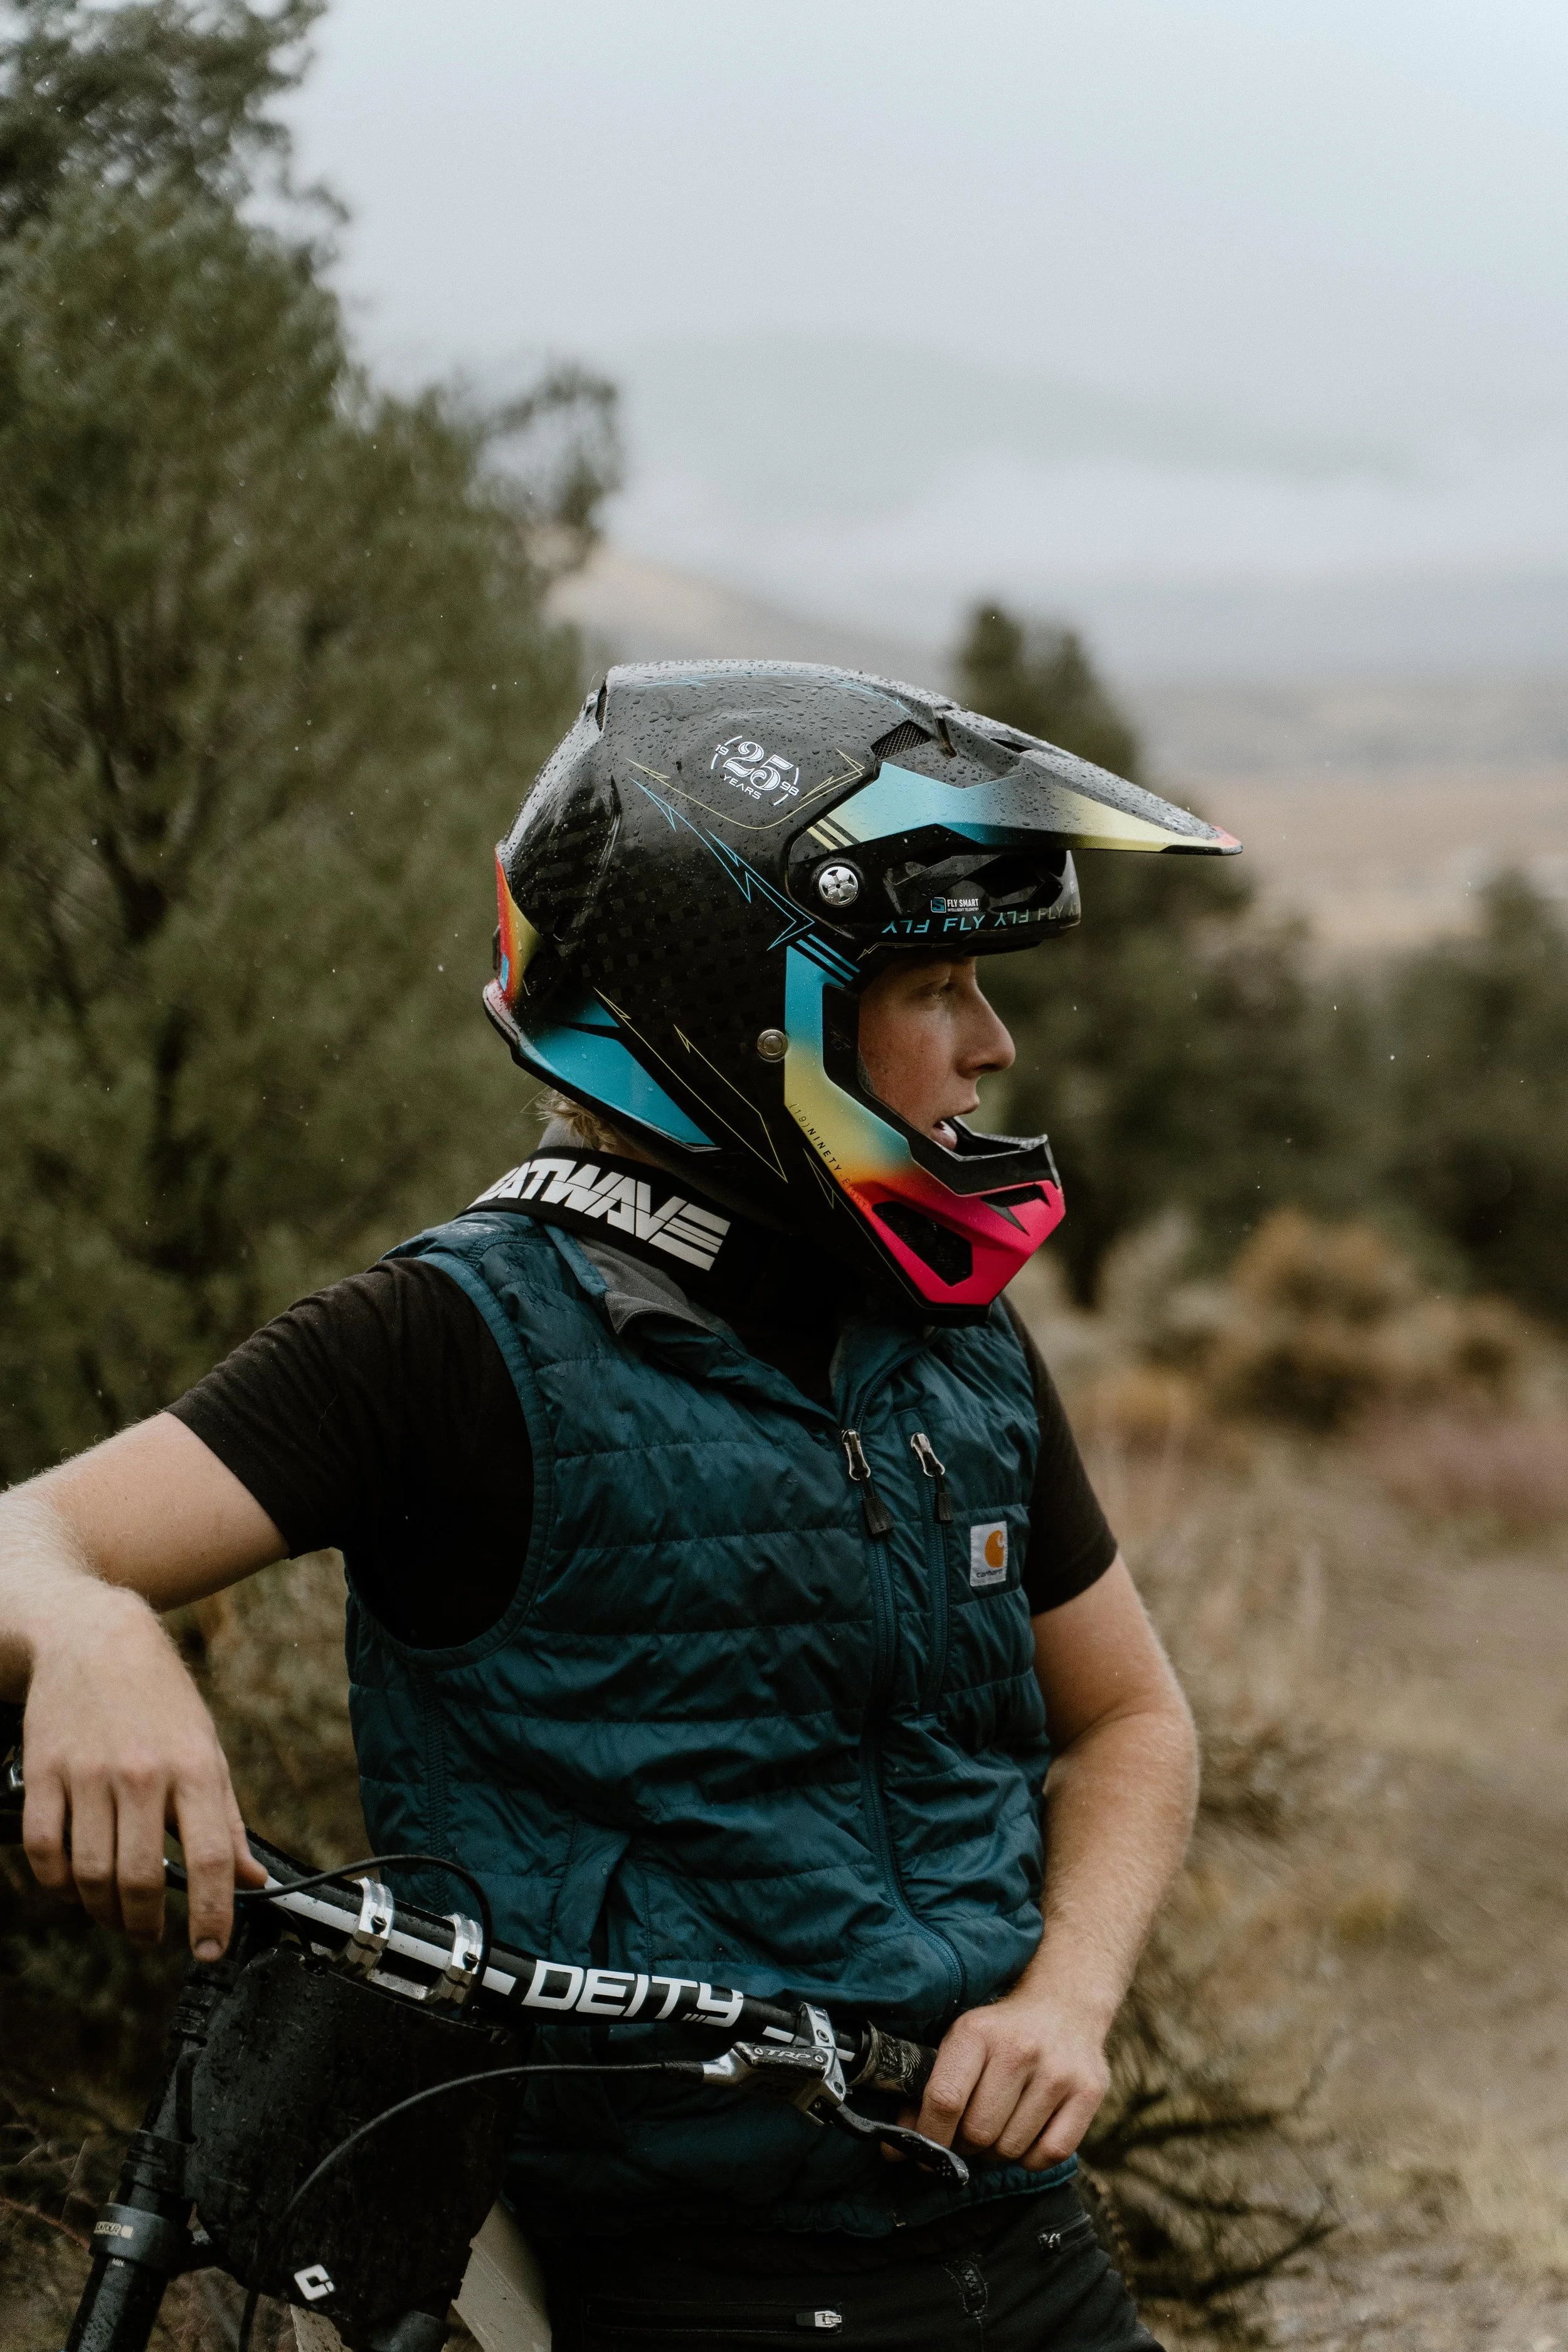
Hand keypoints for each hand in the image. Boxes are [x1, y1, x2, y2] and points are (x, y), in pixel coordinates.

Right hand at [21, 1588, 264, 1959]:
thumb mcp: (208, 1748)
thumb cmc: (160, 1698)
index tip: (210, 1950)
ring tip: (115, 1914)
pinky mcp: (44, 1773)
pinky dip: (58, 1884)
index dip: (212, 1915)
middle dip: (145, 1925)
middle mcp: (142, 1774)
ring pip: (91, 1875)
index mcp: (194, 1768)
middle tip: (150, 1936)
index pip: (211, 1859)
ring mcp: (88, 1775)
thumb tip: (252, 1880)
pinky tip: (74, 1886)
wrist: (95, 1638)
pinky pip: (46, 1852)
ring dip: (103, 1911)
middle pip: (140, 1879)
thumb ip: (227, 1819)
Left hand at [906, 1986, 1111, 2170]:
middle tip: (967, 2135)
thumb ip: (927, 2092)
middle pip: (978, 2132)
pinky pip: (1050, 2154)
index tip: (920, 2155)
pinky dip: (1032, 2158)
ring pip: (1011, 2149)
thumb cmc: (1001, 2032)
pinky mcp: (1089, 2091)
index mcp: (977, 2032)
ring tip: (999, 2126)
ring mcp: (1058, 2071)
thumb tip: (896, 2149)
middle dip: (965, 2145)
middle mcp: (1019, 2050)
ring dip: (998, 2151)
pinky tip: (1027, 2133)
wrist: (1065, 2002)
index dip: (928, 2138)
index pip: (944, 2100)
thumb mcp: (960, 2043)